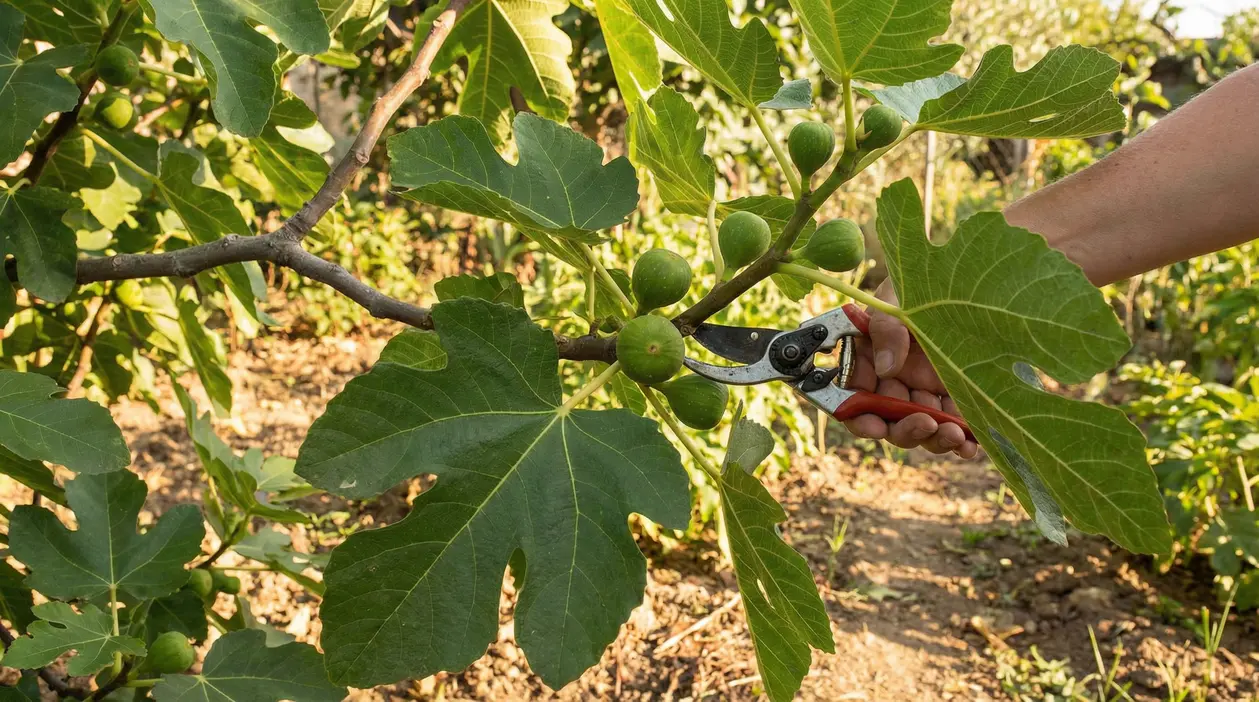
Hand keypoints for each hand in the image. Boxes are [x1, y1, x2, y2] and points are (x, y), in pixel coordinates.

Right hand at [842, 280, 979, 458]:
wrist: (961, 277)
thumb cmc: (916, 284)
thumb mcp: (897, 299)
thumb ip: (887, 329)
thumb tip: (887, 367)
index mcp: (867, 360)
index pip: (854, 398)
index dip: (860, 418)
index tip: (876, 427)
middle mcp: (890, 382)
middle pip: (889, 421)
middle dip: (906, 430)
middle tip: (926, 425)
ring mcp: (921, 391)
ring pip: (922, 428)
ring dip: (935, 438)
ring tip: (956, 436)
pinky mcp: (951, 395)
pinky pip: (953, 424)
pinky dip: (963, 438)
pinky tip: (973, 444)